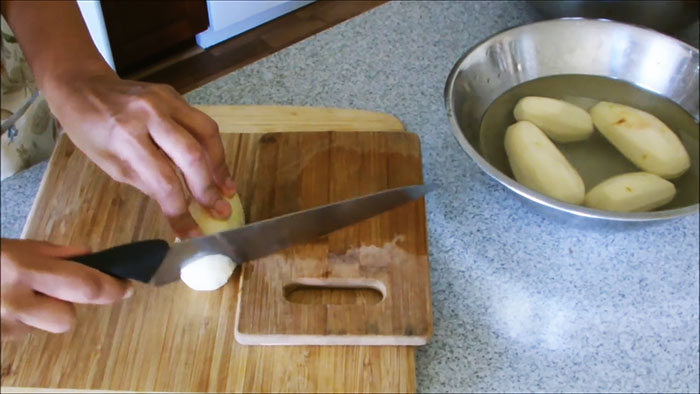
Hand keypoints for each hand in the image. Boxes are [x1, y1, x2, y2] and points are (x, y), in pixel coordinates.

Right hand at [1, 238, 131, 339]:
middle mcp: (15, 302)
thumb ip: (54, 254)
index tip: (125, 288)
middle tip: (49, 290)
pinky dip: (22, 321)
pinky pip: (23, 333)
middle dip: (66, 305)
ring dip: (40, 315)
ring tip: (17, 296)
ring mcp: (4, 326)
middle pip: (67, 318)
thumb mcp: (16, 248)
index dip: (111, 289)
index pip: (85, 286)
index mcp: (24, 270)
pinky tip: (6, 306)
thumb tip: (90, 258)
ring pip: (44, 328)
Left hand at [43, 71, 235, 237]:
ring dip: (220, 166)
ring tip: (227, 189)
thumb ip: (147, 182)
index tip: (191, 232)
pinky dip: (212, 148)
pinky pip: (202, 123)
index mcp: (125, 137)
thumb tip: (178, 206)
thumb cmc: (90, 129)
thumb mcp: (111, 164)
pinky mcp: (175, 96)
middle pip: (192, 156)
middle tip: (220, 211)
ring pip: (207, 133)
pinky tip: (215, 167)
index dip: (180, 210)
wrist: (83, 86)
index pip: (163, 180)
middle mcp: (149, 115)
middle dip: (208, 189)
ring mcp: (165, 100)